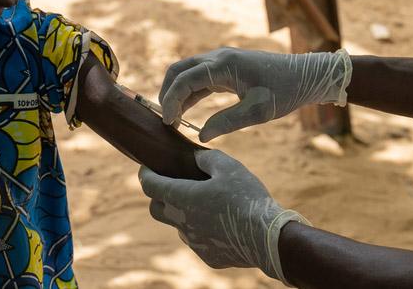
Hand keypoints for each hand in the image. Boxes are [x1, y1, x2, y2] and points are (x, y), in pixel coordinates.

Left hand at [139, 149, 307, 283]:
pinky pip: (198, 240)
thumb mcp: (230, 167)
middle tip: (170, 185)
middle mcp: (182, 223)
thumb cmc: (247, 198)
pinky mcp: (207, 256)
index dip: (144, 175)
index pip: (150, 186)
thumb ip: (207, 158)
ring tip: (204, 203)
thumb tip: (195, 157)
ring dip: (183, 214)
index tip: (144, 168)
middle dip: (157, 196)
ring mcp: (194, 243)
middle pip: (155, 209)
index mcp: (183, 198)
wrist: (268, 238)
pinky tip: (221, 223)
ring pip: (178, 226)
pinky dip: (202, 229)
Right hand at [160, 48, 351, 141]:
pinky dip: (189, 91)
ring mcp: (222, 60)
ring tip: (173, 118)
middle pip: (179, 70)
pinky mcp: (227, 67)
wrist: (305, 76)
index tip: (168, 122)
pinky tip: (187, 111)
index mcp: (224, 65)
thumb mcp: (258, 111)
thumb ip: (228, 122)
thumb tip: (201, 135)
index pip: (184, 79)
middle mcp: (218, 57)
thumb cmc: (284, 91)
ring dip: (177, 92)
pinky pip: (200, 77)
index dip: (171, 100)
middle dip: (167, 93)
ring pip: (187, 72)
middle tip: (165, 120)